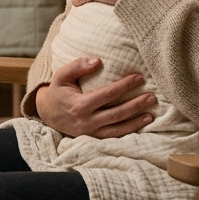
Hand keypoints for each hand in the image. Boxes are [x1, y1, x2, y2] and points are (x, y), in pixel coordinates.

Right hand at [34, 56, 155, 137]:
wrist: (47, 114)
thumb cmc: (58, 91)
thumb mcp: (61, 75)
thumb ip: (78, 66)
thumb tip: (98, 61)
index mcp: (79, 105)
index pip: (107, 95)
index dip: (124, 86)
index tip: (139, 77)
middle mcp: (86, 122)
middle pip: (116, 114)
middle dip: (135, 105)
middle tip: (151, 97)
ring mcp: (90, 133)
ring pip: (117, 129)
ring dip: (135, 122)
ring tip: (150, 114)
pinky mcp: (93, 138)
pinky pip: (113, 137)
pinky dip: (128, 133)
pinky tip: (140, 125)